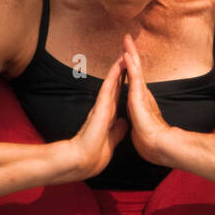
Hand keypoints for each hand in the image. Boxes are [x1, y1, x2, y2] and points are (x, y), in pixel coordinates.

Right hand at [63, 55, 128, 180]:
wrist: (85, 161)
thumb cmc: (95, 153)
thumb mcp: (112, 139)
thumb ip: (117, 130)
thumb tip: (124, 123)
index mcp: (109, 115)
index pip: (118, 94)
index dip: (124, 82)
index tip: (129, 70)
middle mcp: (105, 107)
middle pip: (115, 84)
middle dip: (121, 70)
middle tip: (126, 54)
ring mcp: (102, 106)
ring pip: (112, 82)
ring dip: (118, 68)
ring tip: (124, 53)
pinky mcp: (100, 107)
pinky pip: (108, 88)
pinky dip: (113, 76)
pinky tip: (118, 65)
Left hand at [121, 34, 177, 164]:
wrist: (156, 147)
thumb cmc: (148, 140)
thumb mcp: (138, 127)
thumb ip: (137, 120)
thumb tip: (131, 120)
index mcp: (138, 101)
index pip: (132, 79)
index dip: (129, 66)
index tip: (126, 54)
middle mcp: (141, 94)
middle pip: (135, 69)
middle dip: (131, 53)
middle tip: (127, 38)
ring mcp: (141, 94)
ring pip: (136, 69)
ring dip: (131, 53)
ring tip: (126, 39)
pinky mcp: (140, 96)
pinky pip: (134, 77)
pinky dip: (131, 65)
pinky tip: (126, 54)